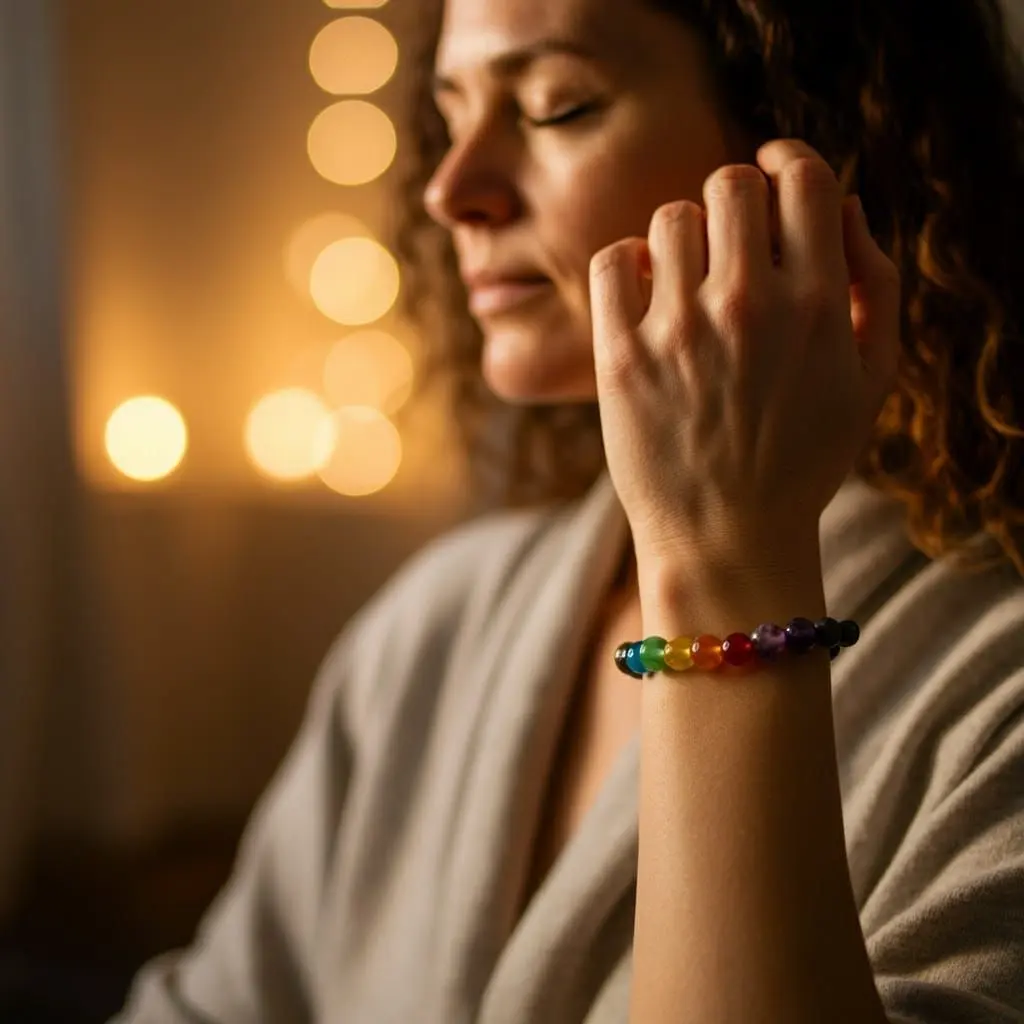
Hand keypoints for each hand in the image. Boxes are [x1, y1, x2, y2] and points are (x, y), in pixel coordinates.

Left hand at [589, 138, 900, 569]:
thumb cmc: (802, 460)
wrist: (727, 538)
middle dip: (735, 200)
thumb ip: (873, 282)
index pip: (804, 178)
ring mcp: (678, 332)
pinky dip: (628, 267)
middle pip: (731, 184)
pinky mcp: (620, 358)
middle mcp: (748, 308)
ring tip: (687, 282)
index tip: (773, 174)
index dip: (788, 161)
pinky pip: (612, 262)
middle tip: (731, 241)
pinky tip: (646, 296)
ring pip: (669, 219)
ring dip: (682, 239)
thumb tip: (844, 203)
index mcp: (818, 305)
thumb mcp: (870, 379)